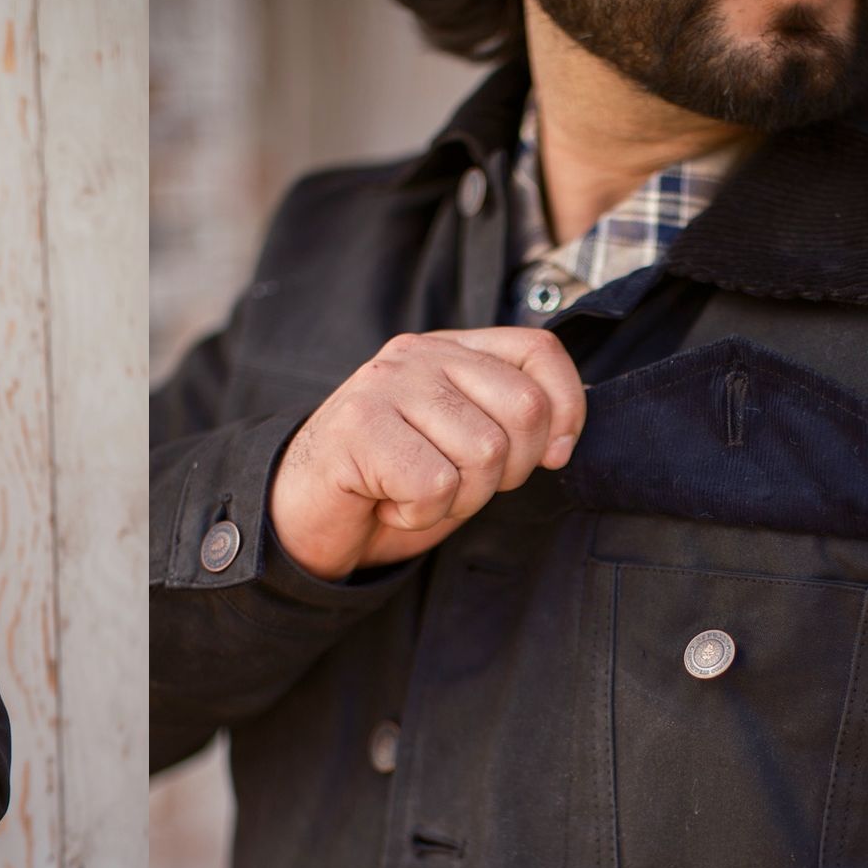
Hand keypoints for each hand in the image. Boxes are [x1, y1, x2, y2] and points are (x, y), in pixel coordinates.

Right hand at [267, 327, 585, 579]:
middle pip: (525, 410)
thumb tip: (562, 437)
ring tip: (415, 494)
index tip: (551, 457)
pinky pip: (435, 485)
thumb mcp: (463, 447)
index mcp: (450, 350)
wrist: (300, 517)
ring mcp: (385, 385)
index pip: (539, 351)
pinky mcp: (358, 426)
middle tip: (457, 485)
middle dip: (506, 473)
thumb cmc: (388, 485)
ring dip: (457, 499)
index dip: (567, 409)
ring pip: (484, 453)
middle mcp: (418, 355)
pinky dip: (419, 514)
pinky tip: (389, 503)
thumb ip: (507, 425)